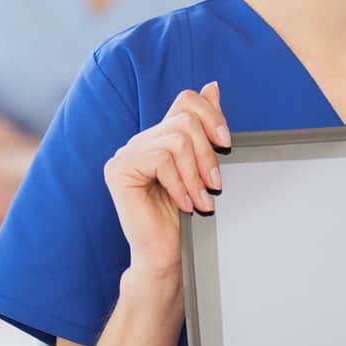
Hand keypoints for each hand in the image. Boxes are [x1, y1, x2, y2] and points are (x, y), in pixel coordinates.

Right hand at [103, 81, 229, 277]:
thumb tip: (212, 87)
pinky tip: (183, 203)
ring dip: (196, 175)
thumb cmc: (186, 219)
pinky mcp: (118, 169)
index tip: (227, 143)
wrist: (167, 257)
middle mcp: (142, 141)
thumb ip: (205, 130)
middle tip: (216, 186)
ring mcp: (126, 153)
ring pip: (176, 139)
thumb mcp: (203, 169)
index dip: (212, 115)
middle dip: (208, 154)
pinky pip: (160, 158)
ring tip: (201, 201)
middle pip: (185, 120)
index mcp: (161, 138)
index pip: (186, 101)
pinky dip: (179, 183)